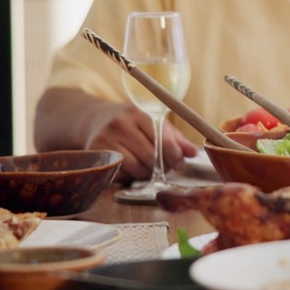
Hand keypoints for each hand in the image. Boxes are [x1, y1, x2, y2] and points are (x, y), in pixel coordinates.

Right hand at [83, 103, 198, 180]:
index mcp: (139, 112)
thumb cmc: (134, 123)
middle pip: (150, 156)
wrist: (98, 121)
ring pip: (136, 168)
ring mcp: (105, 138)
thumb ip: (176, 138)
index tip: (181, 164)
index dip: (174, 154)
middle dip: (163, 166)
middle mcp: (120, 123)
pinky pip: (121, 174)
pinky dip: (130, 176)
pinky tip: (132, 169)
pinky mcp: (95, 153)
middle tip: (165, 168)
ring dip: (147, 174)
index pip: (162, 138)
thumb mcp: (155, 123)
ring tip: (149, 168)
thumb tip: (194, 152)